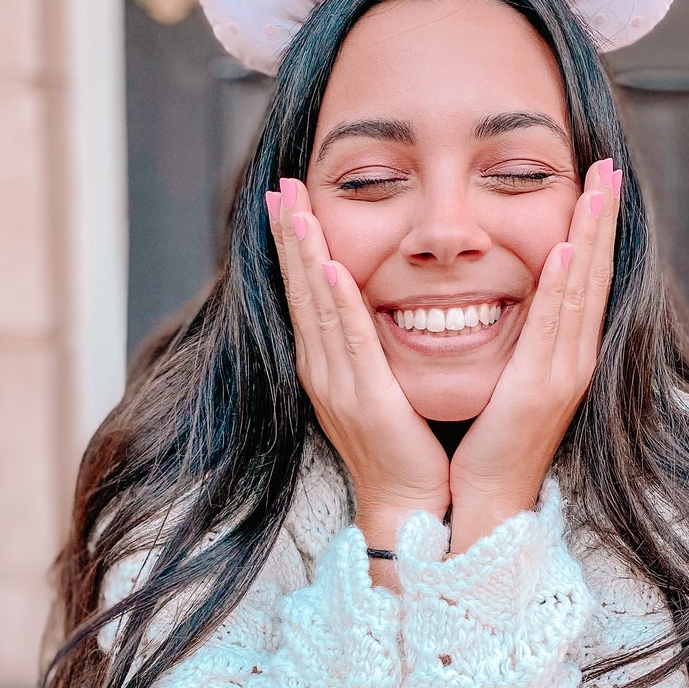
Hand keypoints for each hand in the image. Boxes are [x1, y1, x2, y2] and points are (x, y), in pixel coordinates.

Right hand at [266, 177, 451, 548]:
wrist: (408, 502)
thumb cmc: (406, 446)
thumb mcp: (383, 384)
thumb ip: (375, 346)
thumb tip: (380, 306)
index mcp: (327, 364)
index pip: (306, 292)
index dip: (294, 244)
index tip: (286, 199)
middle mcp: (322, 369)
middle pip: (300, 289)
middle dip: (289, 235)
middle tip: (280, 185)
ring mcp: (337, 384)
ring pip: (316, 306)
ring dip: (304, 255)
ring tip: (294, 209)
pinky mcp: (364, 399)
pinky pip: (349, 342)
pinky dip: (337, 304)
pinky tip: (331, 270)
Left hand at [448, 158, 620, 553]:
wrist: (483, 503)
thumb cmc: (486, 445)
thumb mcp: (505, 379)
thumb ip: (513, 342)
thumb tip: (505, 300)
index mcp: (562, 355)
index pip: (581, 278)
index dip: (593, 229)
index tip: (599, 182)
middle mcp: (571, 359)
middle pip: (592, 274)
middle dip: (602, 218)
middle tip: (610, 164)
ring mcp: (562, 375)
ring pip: (580, 290)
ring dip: (590, 236)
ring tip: (599, 187)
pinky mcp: (540, 392)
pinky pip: (553, 329)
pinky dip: (563, 288)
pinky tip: (564, 252)